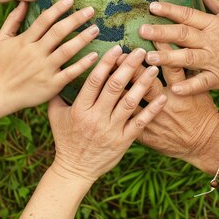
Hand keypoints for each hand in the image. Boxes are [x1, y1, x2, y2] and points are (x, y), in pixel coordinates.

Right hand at [0, 0, 100, 110]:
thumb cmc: (1, 64)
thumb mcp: (2, 39)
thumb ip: (13, 20)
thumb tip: (24, 1)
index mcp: (25, 41)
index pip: (44, 20)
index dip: (58, 8)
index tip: (72, 0)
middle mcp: (35, 53)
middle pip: (58, 32)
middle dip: (75, 19)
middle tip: (90, 10)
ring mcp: (44, 69)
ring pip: (67, 50)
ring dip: (83, 38)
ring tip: (95, 29)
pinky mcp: (51, 84)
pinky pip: (70, 72)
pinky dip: (83, 64)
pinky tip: (95, 56)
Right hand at [48, 47, 166, 182]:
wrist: (75, 170)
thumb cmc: (65, 139)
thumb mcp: (55, 114)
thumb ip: (58, 92)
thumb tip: (60, 69)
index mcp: (80, 108)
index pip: (94, 80)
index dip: (106, 63)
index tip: (117, 48)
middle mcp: (95, 117)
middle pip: (114, 86)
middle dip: (128, 66)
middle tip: (140, 51)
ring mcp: (110, 130)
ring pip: (129, 102)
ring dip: (143, 83)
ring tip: (153, 68)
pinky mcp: (123, 141)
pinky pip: (140, 123)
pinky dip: (152, 109)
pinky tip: (162, 97)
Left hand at [115, 46, 218, 167]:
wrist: (204, 144)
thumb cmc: (204, 113)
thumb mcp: (201, 90)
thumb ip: (186, 73)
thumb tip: (176, 49)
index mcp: (180, 90)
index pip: (169, 65)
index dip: (159, 50)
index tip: (148, 35)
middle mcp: (166, 104)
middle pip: (143, 83)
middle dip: (130, 68)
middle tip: (118, 55)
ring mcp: (154, 121)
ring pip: (129, 102)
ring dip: (117, 89)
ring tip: (105, 74)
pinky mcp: (145, 134)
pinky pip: (126, 122)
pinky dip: (114, 111)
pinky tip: (103, 101)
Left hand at [139, 0, 218, 93]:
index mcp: (211, 23)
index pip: (187, 14)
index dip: (169, 9)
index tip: (151, 6)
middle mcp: (210, 40)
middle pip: (183, 34)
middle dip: (161, 32)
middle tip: (141, 30)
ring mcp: (215, 59)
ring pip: (188, 58)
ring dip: (168, 57)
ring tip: (149, 58)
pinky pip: (203, 82)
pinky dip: (189, 85)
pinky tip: (173, 88)